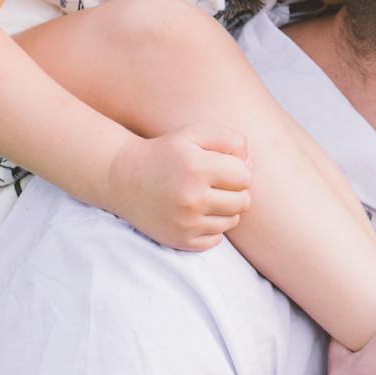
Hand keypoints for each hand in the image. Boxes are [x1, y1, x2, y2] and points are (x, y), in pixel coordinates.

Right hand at [104, 124, 251, 249]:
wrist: (124, 179)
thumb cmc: (166, 153)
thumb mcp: (194, 134)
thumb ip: (229, 139)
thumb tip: (251, 166)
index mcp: (197, 168)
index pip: (245, 176)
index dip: (237, 170)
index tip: (221, 167)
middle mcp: (191, 198)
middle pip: (243, 201)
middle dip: (235, 191)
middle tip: (214, 183)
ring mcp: (186, 223)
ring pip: (232, 221)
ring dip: (224, 209)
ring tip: (204, 197)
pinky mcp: (181, 240)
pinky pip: (216, 239)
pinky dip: (211, 227)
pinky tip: (195, 213)